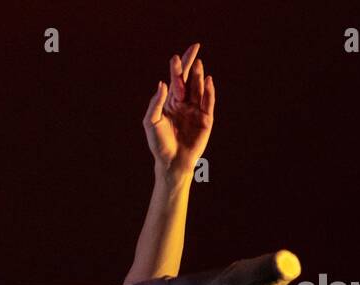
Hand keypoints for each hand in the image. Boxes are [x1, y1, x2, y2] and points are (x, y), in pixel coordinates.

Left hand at [143, 42, 214, 177]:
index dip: (177, 69)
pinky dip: (208, 91)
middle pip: (189, 80)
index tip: (175, 57)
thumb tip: (162, 83)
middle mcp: (185, 103)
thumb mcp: (151, 122)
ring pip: (199, 88)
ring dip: (199, 75)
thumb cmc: (159, 144)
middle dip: (191, 64)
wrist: (171, 162)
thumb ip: (156, 103)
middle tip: (194, 48)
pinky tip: (207, 80)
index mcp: (171, 103)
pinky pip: (208, 102)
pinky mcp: (206, 119)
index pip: (176, 81)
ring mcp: (196, 110)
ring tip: (199, 63)